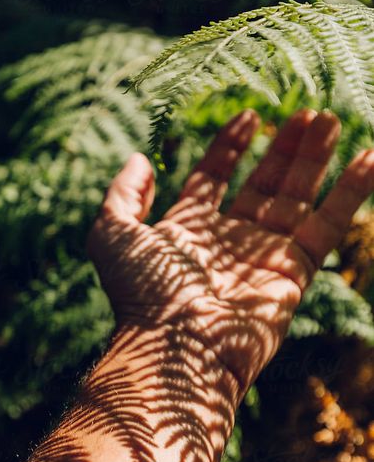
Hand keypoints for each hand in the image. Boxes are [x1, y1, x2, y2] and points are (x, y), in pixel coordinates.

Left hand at [87, 109, 373, 397]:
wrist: (177, 348)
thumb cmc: (142, 293)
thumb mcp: (112, 235)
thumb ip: (122, 195)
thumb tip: (138, 158)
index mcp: (188, 229)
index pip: (214, 179)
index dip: (229, 149)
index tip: (248, 116)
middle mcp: (228, 241)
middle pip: (262, 184)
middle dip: (283, 149)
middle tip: (307, 114)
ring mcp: (263, 257)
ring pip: (295, 199)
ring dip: (313, 160)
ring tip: (327, 120)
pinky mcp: (293, 275)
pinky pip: (326, 227)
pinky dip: (350, 194)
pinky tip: (368, 157)